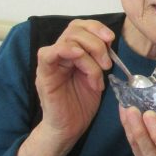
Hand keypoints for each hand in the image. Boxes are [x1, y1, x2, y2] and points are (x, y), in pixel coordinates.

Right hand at [34, 19, 113, 146]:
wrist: (69, 128)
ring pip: (67, 41)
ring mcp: (50, 64)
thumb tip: (109, 43)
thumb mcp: (96, 77)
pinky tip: (78, 57)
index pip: (80, 26)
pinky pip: (47, 54)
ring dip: (89, 55)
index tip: (111, 39)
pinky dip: (65, 50)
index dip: (96, 27)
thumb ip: (99, 59)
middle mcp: (60, 55)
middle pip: (74, 30)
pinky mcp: (44, 76)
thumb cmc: (81, 105)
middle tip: (107, 64)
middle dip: (96, 43)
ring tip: (98, 76)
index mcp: (72, 53)